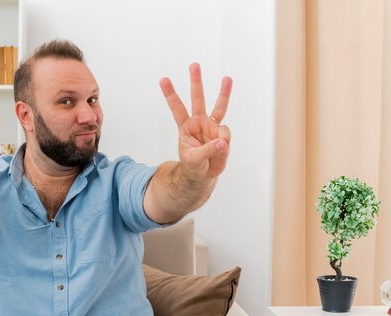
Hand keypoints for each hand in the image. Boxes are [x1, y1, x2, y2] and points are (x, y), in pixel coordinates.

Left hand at [160, 64, 232, 180]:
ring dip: (223, 92)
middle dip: (196, 82)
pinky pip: (226, 133)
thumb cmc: (193, 166)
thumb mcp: (193, 160)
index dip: (170, 94)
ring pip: (219, 106)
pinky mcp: (223, 135)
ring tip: (227, 78)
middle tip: (193, 64)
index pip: (176, 107)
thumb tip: (223, 141)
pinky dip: (225, 142)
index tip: (163, 79)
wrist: (203, 175)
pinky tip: (221, 149)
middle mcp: (199, 122)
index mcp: (185, 127)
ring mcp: (212, 127)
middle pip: (197, 98)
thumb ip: (207, 150)